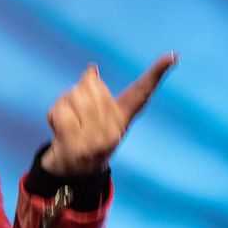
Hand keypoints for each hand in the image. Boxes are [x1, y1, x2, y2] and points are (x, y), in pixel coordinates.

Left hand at [39, 54, 175, 174]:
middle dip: (78, 91)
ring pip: (74, 95)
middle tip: (76, 114)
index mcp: (122, 119)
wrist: (70, 172)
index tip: (173, 55)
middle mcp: (114, 131)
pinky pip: (60, 110)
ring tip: (68, 122)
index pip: (141, 92)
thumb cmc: (81, 134)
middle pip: (92, 85)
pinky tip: (58, 130)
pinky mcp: (76, 146)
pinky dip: (54, 115)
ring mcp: (96, 141)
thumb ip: (94, 92)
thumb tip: (92, 70)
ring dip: (64, 103)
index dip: (157, 73)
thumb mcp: (92, 113)